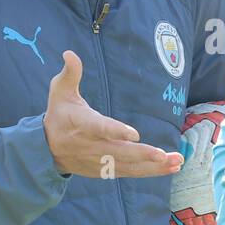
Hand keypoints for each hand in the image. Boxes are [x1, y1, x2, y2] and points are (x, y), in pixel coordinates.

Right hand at [43, 50, 184, 177]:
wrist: (47, 148)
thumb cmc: (59, 114)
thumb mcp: (60, 92)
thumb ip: (70, 73)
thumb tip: (70, 53)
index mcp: (81, 124)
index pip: (99, 128)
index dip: (116, 131)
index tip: (134, 134)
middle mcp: (91, 146)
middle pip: (118, 152)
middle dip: (142, 155)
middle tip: (163, 155)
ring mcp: (99, 161)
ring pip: (128, 166)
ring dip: (153, 166)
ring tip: (176, 161)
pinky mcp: (105, 170)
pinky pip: (130, 172)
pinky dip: (150, 172)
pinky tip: (170, 167)